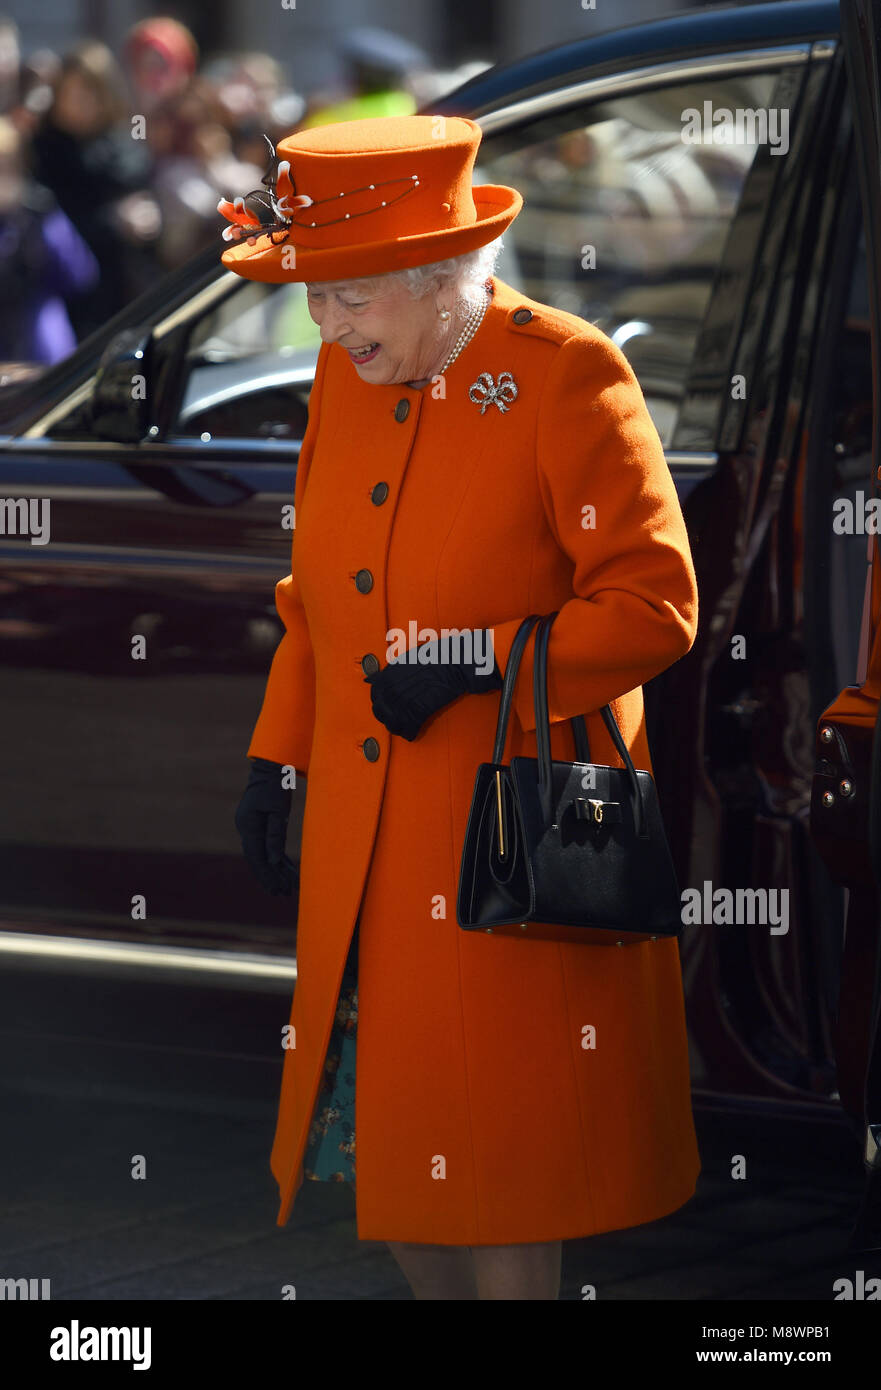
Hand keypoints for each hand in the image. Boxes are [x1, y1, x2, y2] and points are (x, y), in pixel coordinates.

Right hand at [235, 757, 295, 894]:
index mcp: (248, 826)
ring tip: (287, 887)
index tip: (276, 889)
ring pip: (262, 854)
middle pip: (258, 859)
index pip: (256, 857)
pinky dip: (277, 857)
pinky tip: (286, 869)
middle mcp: (246, 828)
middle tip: (283, 894)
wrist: (270, 767)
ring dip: (275, 870)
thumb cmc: (276, 786)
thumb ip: (275, 835)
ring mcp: (251, 826)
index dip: (266, 875)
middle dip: (270, 877)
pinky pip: (266, 845)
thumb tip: (274, 861)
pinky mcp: (258, 824)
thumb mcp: (278, 810)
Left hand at [365, 630, 501, 740]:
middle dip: (386, 719)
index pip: (376, 693)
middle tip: (392, 724)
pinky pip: (411, 723)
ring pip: (395, 719)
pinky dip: (410, 731)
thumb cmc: (438, 657)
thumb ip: (393, 671)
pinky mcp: (422, 706)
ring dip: (398, 728)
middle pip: (383, 708)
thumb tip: (374, 680)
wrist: (457, 661)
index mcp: (392, 671)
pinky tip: (412, 734)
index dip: (379, 704)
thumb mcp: (410, 658)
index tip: (383, 710)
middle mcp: (396, 683)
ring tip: (402, 731)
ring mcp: (408, 695)